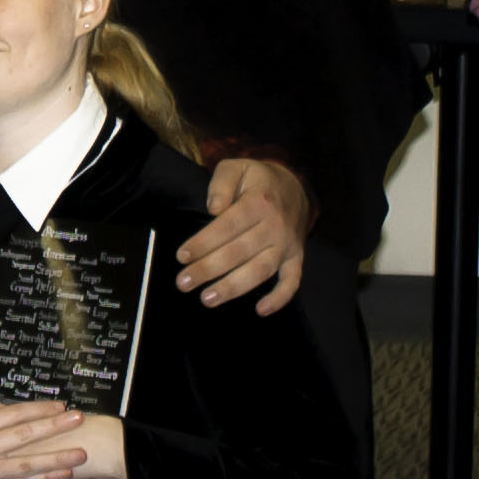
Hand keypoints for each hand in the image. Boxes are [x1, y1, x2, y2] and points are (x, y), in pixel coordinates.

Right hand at [0, 401, 93, 478]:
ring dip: (57, 458)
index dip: (37, 409)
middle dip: (54, 426)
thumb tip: (12, 407)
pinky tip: (65, 475)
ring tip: (81, 452)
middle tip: (78, 419)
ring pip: (27, 464)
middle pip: (23, 436)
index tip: (60, 406)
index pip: (10, 415)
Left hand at [183, 158, 312, 312]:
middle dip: (209, 270)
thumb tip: (213, 208)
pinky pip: (292, 281)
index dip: (204, 242)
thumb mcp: (236, 167)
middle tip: (183, 283)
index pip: (227, 226)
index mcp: (258, 202)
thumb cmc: (257, 180)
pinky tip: (260, 311)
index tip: (182, 256)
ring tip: (208, 299)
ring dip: (234, 287)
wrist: (295, 186)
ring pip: (260, 270)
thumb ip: (221, 183)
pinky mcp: (296, 258)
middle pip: (239, 252)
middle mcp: (275, 226)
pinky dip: (280, 298)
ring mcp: (287, 245)